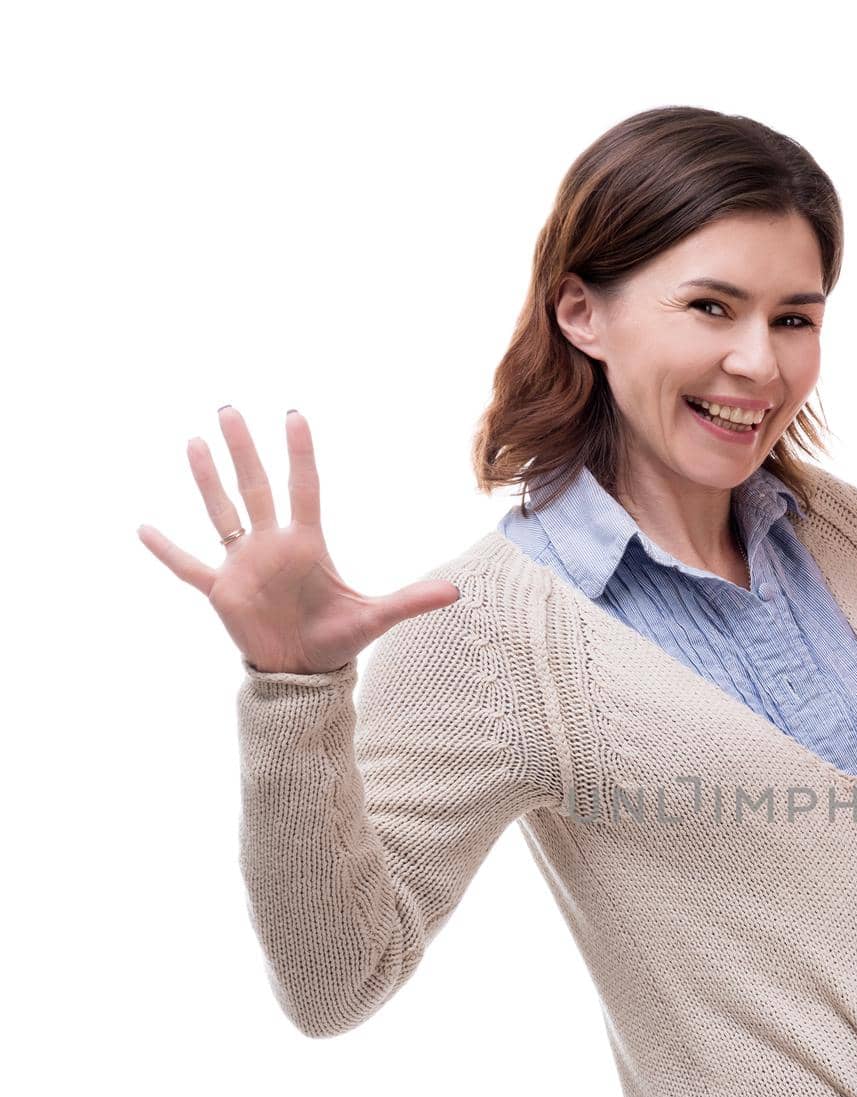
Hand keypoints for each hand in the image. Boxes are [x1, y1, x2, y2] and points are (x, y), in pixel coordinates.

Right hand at [137, 407, 461, 674]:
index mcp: (306, 545)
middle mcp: (272, 546)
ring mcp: (243, 565)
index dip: (299, 454)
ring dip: (208, 480)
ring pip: (221, 512)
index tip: (294, 416)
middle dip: (243, 449)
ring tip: (195, 442)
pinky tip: (144, 528)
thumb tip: (457, 591)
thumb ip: (412, 601)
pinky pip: (189, 567)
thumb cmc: (337, 641)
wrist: (304, 673)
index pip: (303, 488)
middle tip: (229, 408)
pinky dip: (168, 551)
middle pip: (255, 487)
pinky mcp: (222, 591)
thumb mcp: (376, 619)